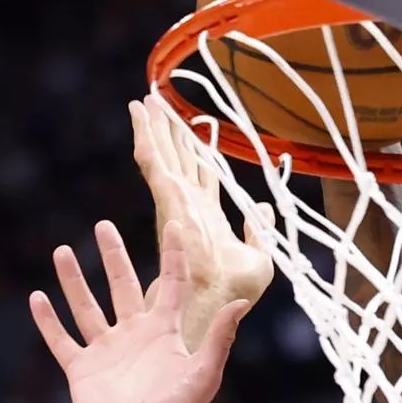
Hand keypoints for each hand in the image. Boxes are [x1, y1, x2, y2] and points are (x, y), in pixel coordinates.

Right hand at [28, 219, 248, 402]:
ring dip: (74, 280)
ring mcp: (106, 352)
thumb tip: (240, 304)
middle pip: (122, 286)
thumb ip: (219, 338)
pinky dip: (48, 320)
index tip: (173, 223)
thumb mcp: (203, 374)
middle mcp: (134, 336)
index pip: (170, 284)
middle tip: (104, 226)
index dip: (172, 255)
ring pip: (87, 307)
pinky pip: (61, 340)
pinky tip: (37, 297)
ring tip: (62, 250)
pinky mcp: (82, 370)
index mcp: (165, 333)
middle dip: (113, 256)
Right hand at [130, 99, 271, 345]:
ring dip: (154, 125)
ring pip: (163, 153)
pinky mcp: (166, 198)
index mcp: (207, 217)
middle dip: (171, 132)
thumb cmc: (235, 292)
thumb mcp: (260, 257)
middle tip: (161, 104)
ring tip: (146, 99)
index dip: (197, 152)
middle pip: (178, 159)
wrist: (216, 303)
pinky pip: (153, 158)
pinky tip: (139, 111)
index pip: (201, 176)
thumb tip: (262, 206)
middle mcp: (187, 205)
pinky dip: (145, 132)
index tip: (193, 130)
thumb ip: (258, 230)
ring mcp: (175, 200)